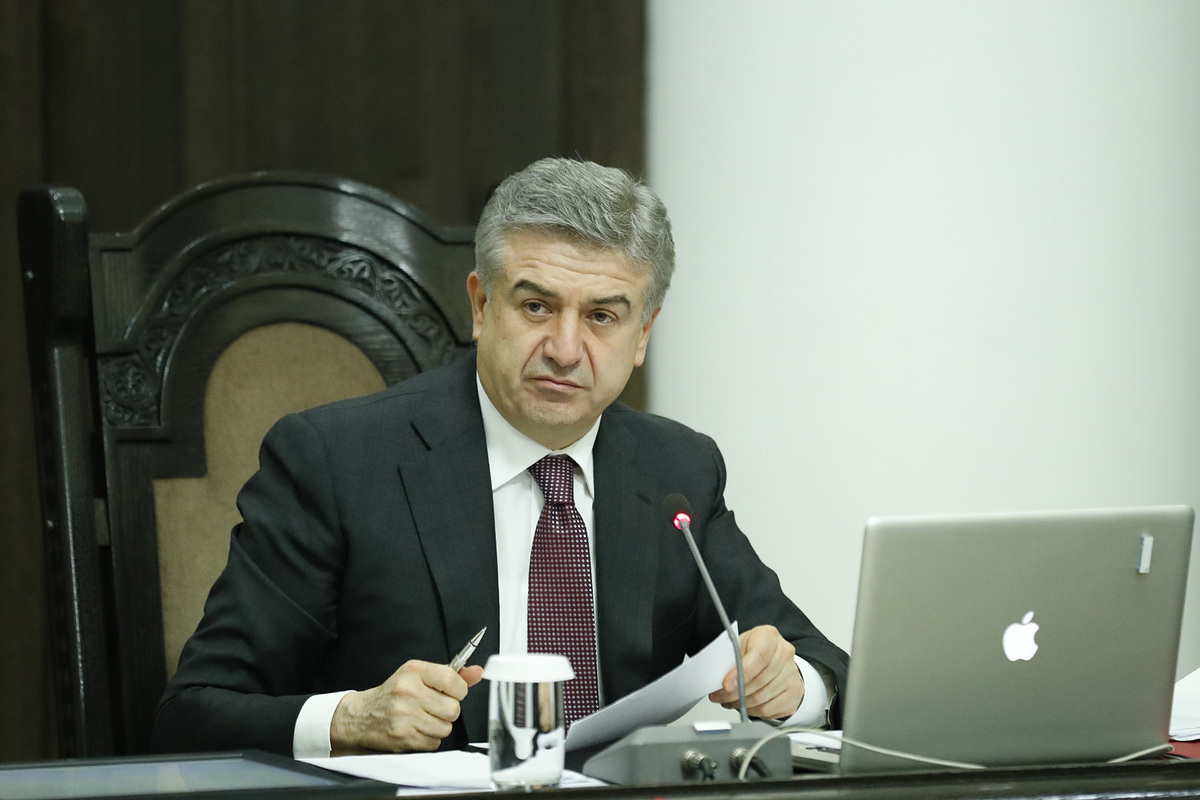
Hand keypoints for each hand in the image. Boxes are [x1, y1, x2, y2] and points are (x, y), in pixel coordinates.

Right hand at [330, 660, 484, 753]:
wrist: (362, 716)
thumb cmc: (394, 694)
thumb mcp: (419, 675)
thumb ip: (451, 674)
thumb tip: (478, 672)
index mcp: (414, 672)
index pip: (452, 680)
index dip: (459, 690)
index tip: (452, 691)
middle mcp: (409, 692)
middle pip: (453, 708)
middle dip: (448, 710)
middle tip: (436, 707)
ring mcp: (405, 716)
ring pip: (445, 728)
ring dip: (439, 726)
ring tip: (424, 718)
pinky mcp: (403, 737)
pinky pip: (434, 743)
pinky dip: (429, 739)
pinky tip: (417, 729)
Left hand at [708, 625, 803, 719]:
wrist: (772, 658)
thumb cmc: (751, 651)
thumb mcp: (738, 646)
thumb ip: (730, 660)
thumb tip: (718, 680)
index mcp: (769, 636)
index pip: (759, 656)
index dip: (741, 673)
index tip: (725, 685)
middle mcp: (784, 653)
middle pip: (760, 680)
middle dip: (735, 693)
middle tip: (720, 696)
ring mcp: (792, 674)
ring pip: (762, 698)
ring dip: (741, 704)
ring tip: (729, 701)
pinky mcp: (794, 692)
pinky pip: (769, 709)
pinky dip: (752, 711)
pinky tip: (745, 705)